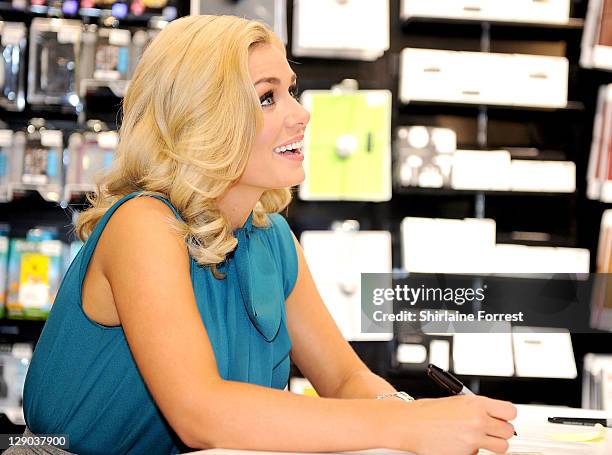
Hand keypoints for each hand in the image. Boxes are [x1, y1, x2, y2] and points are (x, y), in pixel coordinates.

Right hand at [391, 395, 516, 454]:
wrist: (410, 424)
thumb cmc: (429, 412)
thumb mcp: (458, 402)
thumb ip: (479, 408)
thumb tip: (495, 415)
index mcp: (477, 404)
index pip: (510, 411)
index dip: (506, 415)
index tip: (501, 417)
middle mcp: (478, 422)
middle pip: (508, 432)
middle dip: (500, 431)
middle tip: (488, 429)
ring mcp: (473, 440)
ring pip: (501, 447)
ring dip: (492, 444)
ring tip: (476, 438)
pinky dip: (472, 451)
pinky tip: (459, 443)